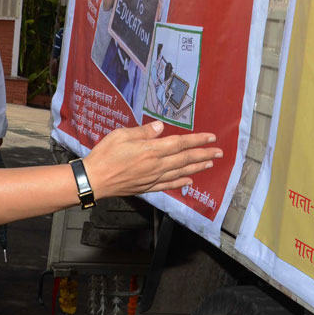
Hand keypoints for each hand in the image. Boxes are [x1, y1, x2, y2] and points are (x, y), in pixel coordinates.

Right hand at [84, 121, 220, 197]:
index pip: (180, 144)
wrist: (93, 180)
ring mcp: (152, 178)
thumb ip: (143, 131)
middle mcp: (155, 166)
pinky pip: (169, 185)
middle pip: (185, 159)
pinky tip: (190, 181)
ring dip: (197, 168)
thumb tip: (160, 127)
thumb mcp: (121, 135)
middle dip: (204, 154)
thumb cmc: (104, 155)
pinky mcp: (147, 187)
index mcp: (150, 150)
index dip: (197, 140)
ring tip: (210, 163)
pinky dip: (181, 183)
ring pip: (181, 173)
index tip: (211, 138)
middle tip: (219, 152)